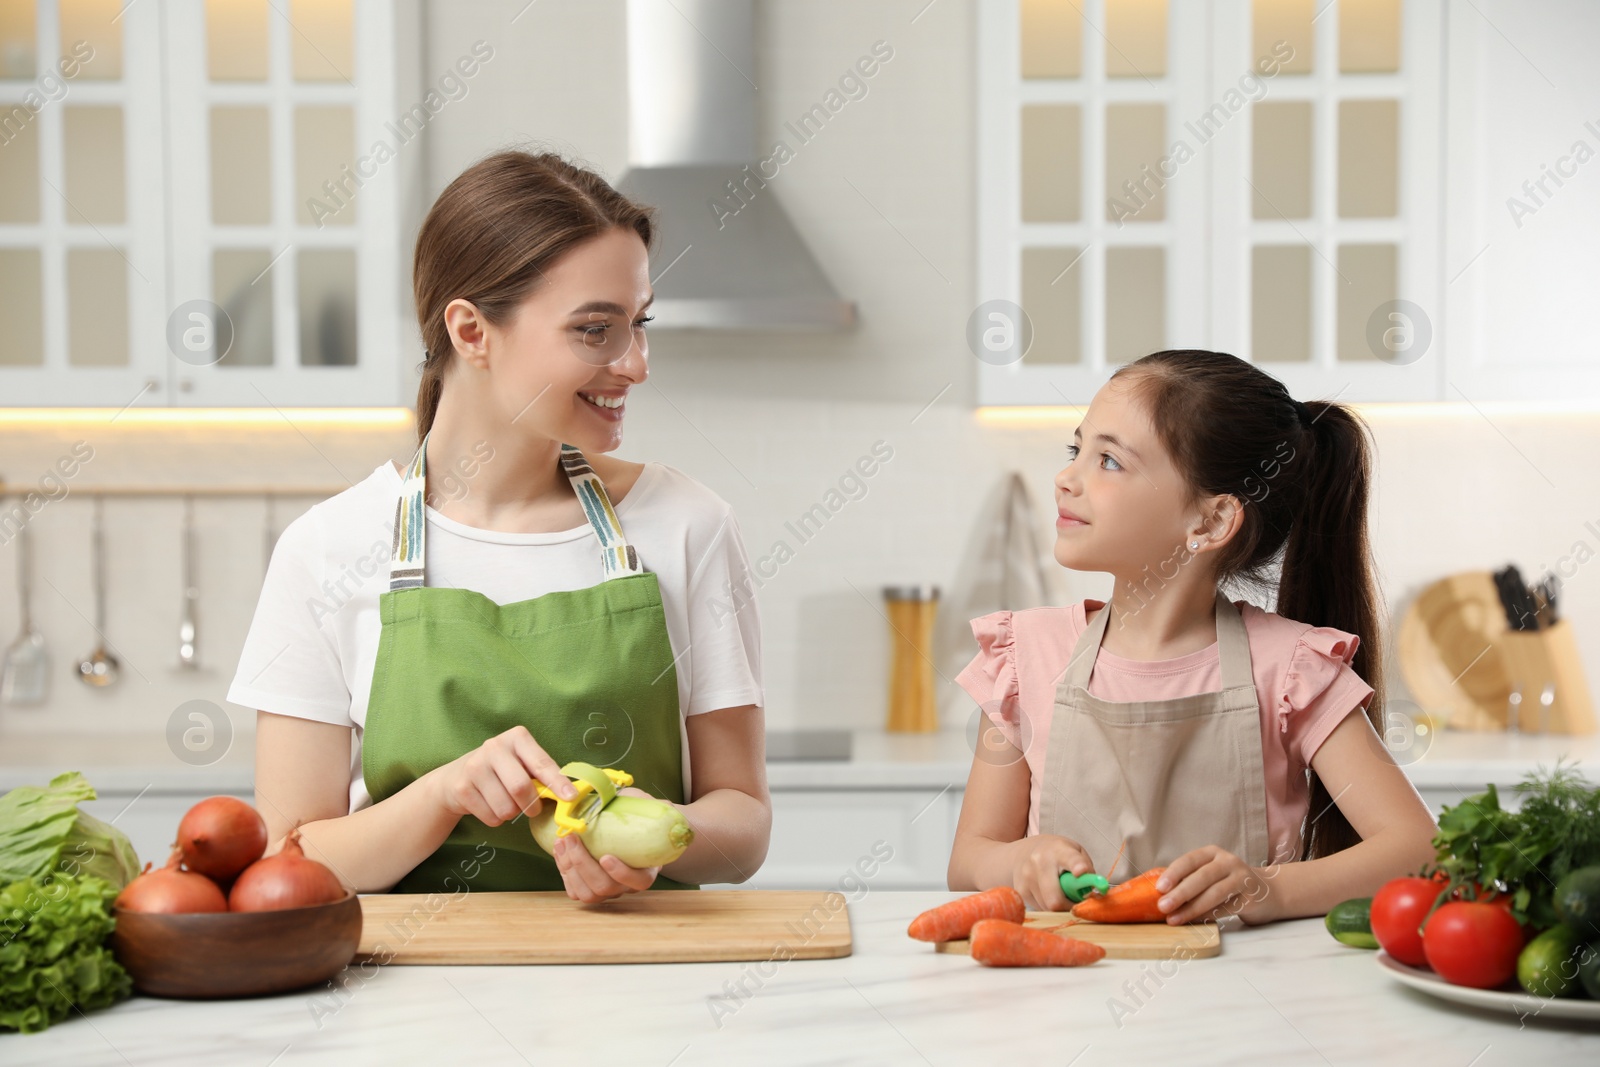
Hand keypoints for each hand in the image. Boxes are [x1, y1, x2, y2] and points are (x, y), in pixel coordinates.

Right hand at [425, 725, 575, 826]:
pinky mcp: (462, 788)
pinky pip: (491, 817)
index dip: (557, 782)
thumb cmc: (500, 770)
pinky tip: (489, 805)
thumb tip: (568, 795)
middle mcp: (494, 747)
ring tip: (506, 803)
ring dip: (512, 813)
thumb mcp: (521, 763)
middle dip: (531, 805)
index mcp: (516, 738)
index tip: (570, 796)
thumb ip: (541, 774)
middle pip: (520, 787)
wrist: (455, 778)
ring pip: (506, 807)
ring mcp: (475, 767)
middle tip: (533, 809)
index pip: (541, 763)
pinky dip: (496, 819)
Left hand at [552, 801, 661, 903]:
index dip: (621, 873)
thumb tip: (638, 798)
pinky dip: (564, 873)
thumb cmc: (636, 817)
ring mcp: (608, 890)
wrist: (625, 828)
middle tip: (571, 838)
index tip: (606, 856)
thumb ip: (643, 804)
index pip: (639, 881)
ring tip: (562, 841)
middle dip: (583, 864)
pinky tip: (560, 851)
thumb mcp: (643, 807)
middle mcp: (627, 885)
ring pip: (588, 893)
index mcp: (647, 869)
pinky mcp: (590, 889)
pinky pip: (575, 891)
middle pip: (605, 887)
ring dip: (570, 868)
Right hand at [1009, 834, 1095, 910]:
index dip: (1077, 866)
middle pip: (1055, 899)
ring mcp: (1026, 879)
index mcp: (1058, 851)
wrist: (1022, 853)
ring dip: (1060, 906)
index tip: (1081, 872)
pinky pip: (1041, 909)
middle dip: (1070, 906)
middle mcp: (1038, 863)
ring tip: (1060, 892)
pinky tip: (1048, 893)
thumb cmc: (1056, 853)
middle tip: (1076, 901)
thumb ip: (1087, 868)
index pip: (1069, 859)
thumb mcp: (1074, 851)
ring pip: (1049, 908)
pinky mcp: (1020, 891)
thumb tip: (1097, 891)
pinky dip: (1049, 906)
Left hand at [1155, 845, 1274, 924]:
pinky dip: (1208, 916)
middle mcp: (1229, 861)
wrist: (1266, 892)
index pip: (1190, 860)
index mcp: (1212, 853)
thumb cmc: (1226, 883)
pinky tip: (1195, 923)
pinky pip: (1226, 908)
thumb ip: (1188, 879)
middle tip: (1163, 906)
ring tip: (1174, 919)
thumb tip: (1156, 894)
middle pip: (1202, 877)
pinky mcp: (1251, 897)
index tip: (1159, 887)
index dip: (1174, 873)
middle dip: (1181, 893)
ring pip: (1215, 893)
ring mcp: (1242, 878)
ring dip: (1192, 908)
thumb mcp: (1209, 873)